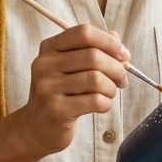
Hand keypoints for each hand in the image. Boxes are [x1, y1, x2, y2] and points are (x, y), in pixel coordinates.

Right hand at [15, 25, 128, 158]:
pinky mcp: (56, 110)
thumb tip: (115, 38)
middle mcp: (45, 65)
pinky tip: (102, 105)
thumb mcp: (71, 67)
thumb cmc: (61, 94)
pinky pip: (94, 101)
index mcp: (50, 48)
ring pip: (96, 79)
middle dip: (116, 68)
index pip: (84, 33)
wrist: (37, 128)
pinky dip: (106, 103)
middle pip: (93, 56)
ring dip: (111, 88)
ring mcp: (48, 88)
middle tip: (121, 79)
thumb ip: (92, 48)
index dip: (109, 42)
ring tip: (109, 94)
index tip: (123, 55)